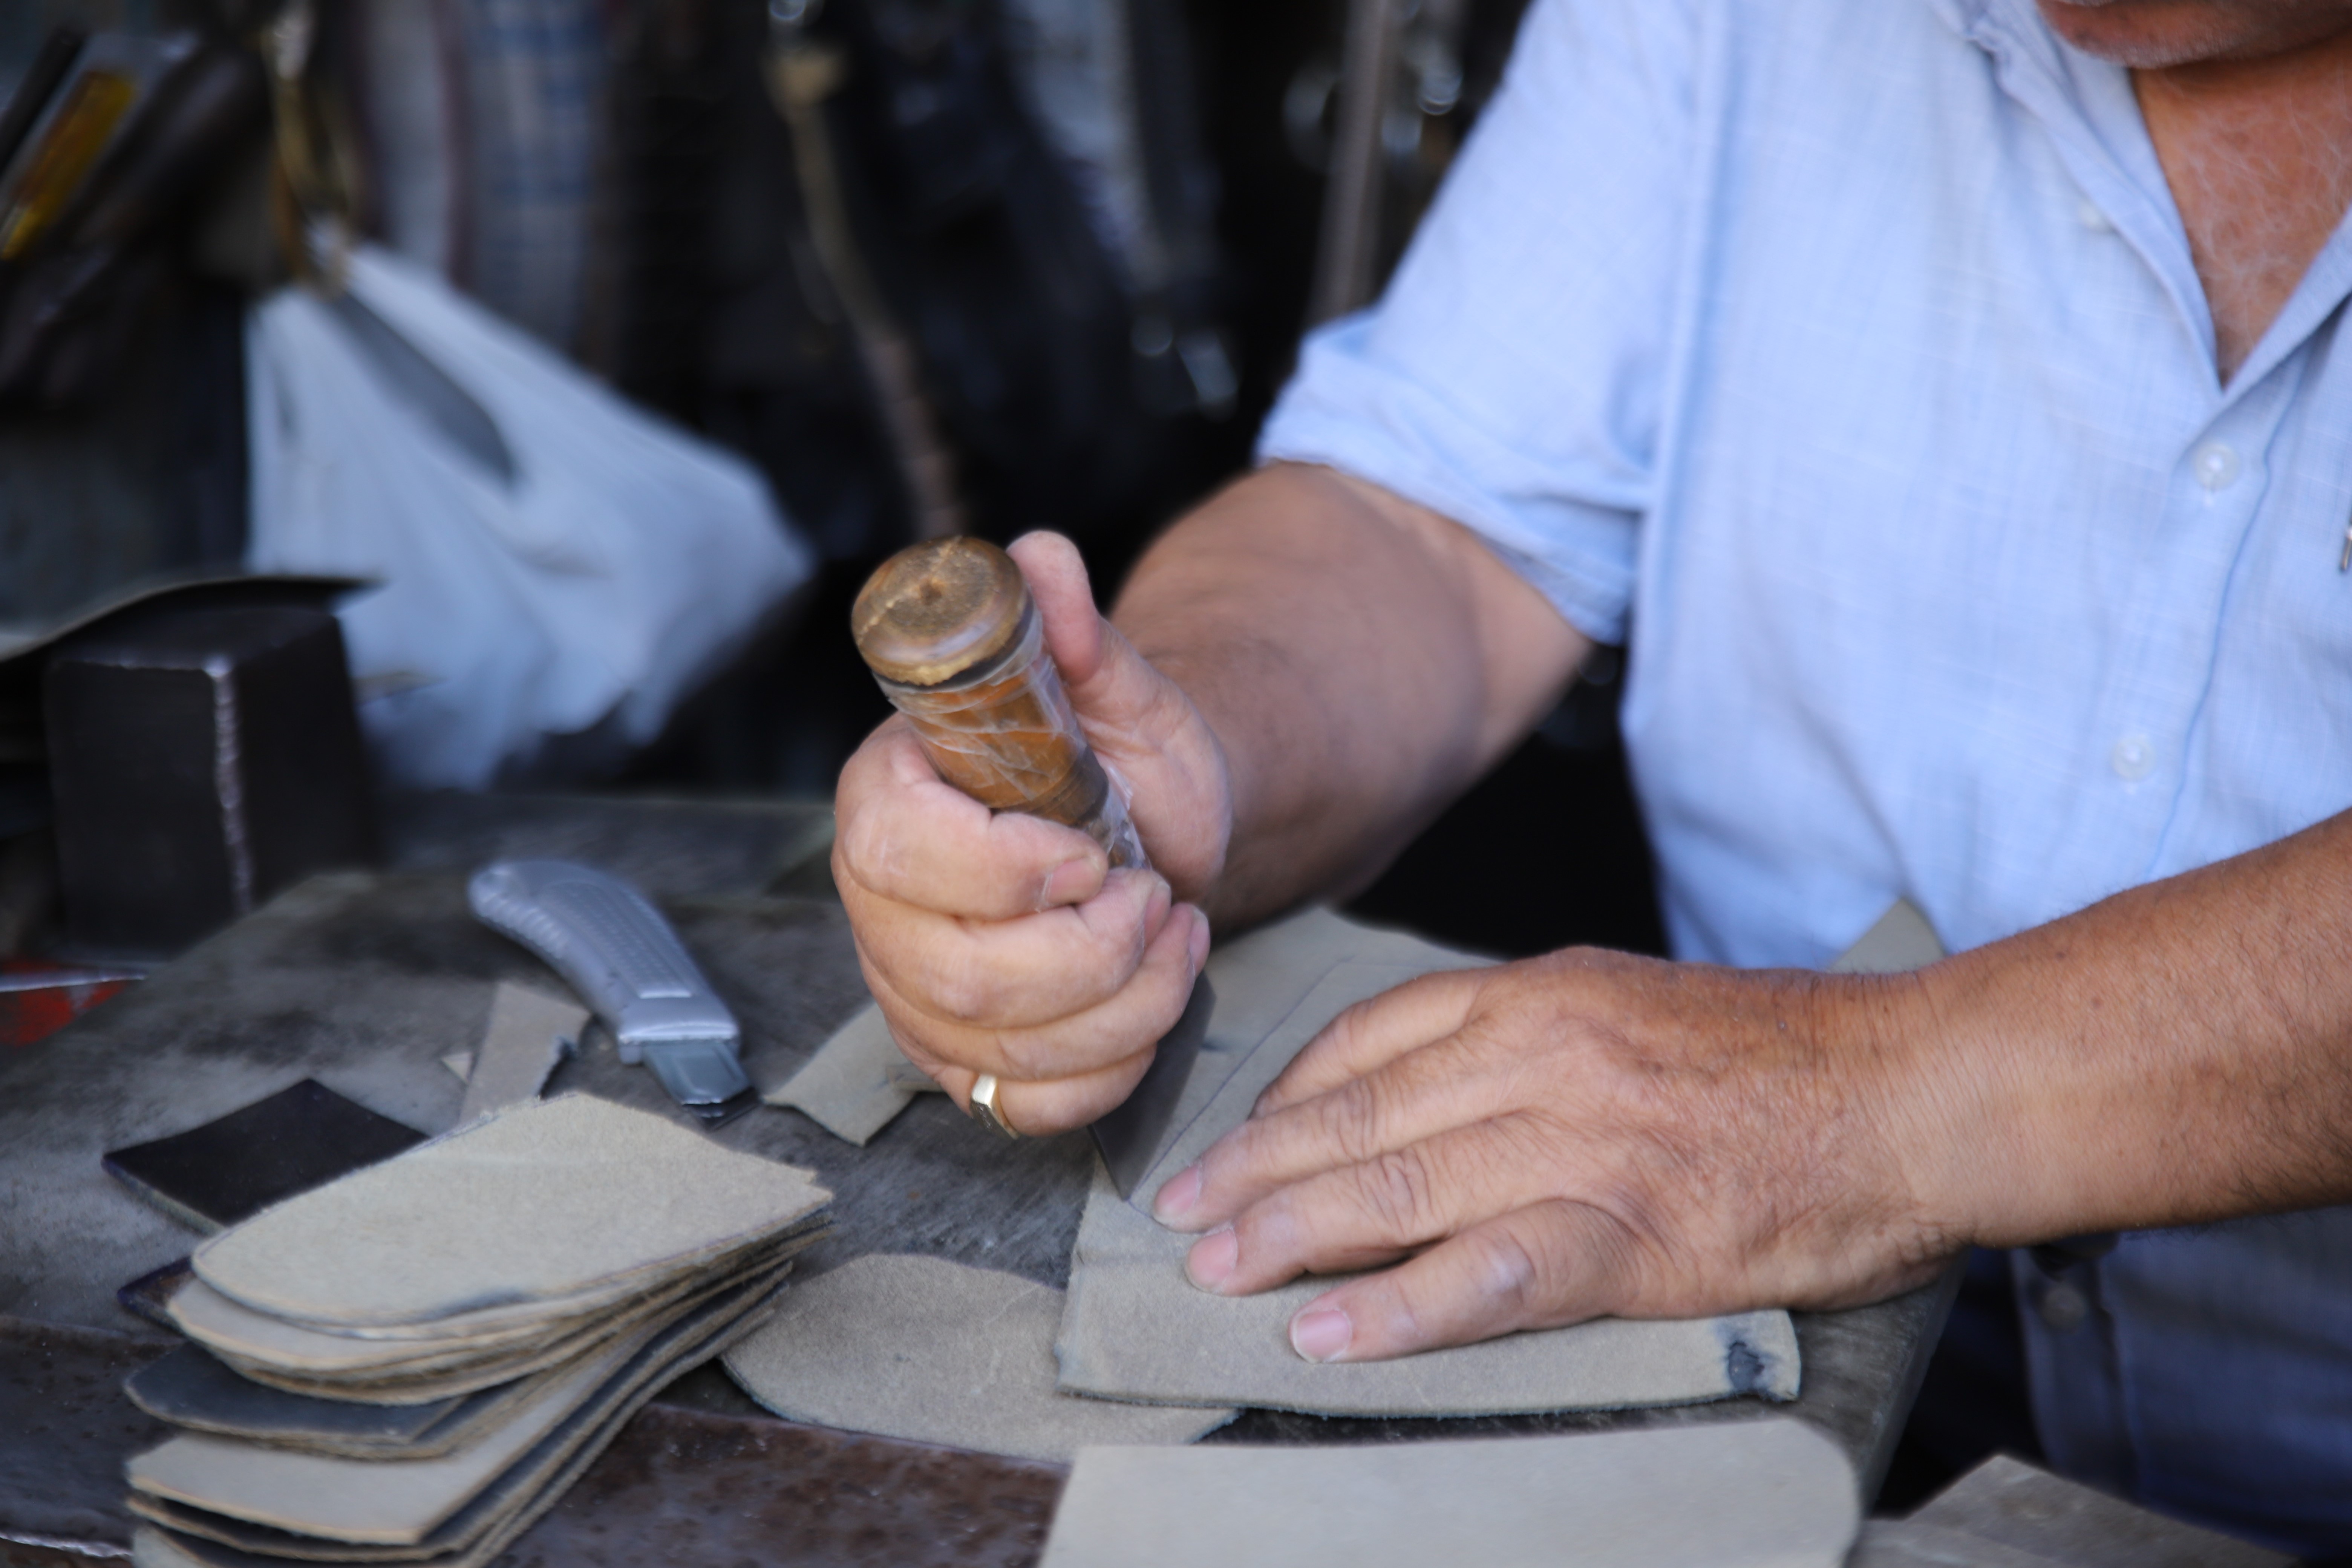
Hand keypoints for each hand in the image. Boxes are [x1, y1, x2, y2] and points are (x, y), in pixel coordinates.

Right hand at [833, 532, 1232, 1134]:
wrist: (1148, 831)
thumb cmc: (1118, 758)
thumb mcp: (1114, 687)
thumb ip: (1073, 632)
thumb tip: (1042, 560)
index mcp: (888, 800)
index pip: (900, 853)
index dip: (1003, 868)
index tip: (1088, 851)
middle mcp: (881, 908)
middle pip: (961, 975)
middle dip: (1089, 948)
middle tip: (1153, 896)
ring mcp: (915, 997)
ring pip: (1005, 1048)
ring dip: (1123, 1002)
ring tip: (1174, 933)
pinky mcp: (963, 1065)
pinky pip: (1027, 1109)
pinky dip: (1112, 1070)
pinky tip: (1153, 1001)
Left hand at [1148, 948, 1956, 1360]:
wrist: (1916, 1089)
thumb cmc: (1782, 1057)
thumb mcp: (1633, 1003)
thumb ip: (1533, 1036)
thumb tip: (1438, 1087)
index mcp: (1542, 993)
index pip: (1370, 1037)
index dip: (1286, 1096)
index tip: (1237, 1139)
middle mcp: (1545, 1055)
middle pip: (1360, 1114)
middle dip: (1254, 1168)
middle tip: (1179, 1212)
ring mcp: (1586, 1144)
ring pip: (1400, 1189)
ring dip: (1291, 1236)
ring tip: (1216, 1272)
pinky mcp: (1636, 1233)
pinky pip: (1489, 1275)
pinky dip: (1400, 1309)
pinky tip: (1331, 1335)